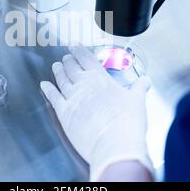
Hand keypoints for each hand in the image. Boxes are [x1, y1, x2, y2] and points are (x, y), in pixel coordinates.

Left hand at [40, 46, 152, 180]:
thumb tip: (145, 81)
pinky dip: (47, 89)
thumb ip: (139, 88)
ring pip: (61, 79)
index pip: (86, 58)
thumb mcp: (137, 101)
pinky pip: (52, 97)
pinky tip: (44, 85)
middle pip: (71, 67)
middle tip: (66, 57)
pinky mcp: (64, 113)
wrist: (114, 144)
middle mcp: (83, 84)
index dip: (79, 50)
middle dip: (68, 60)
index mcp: (100, 78)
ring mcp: (72, 98)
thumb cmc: (127, 123)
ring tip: (56, 66)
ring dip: (58, 71)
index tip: (75, 46)